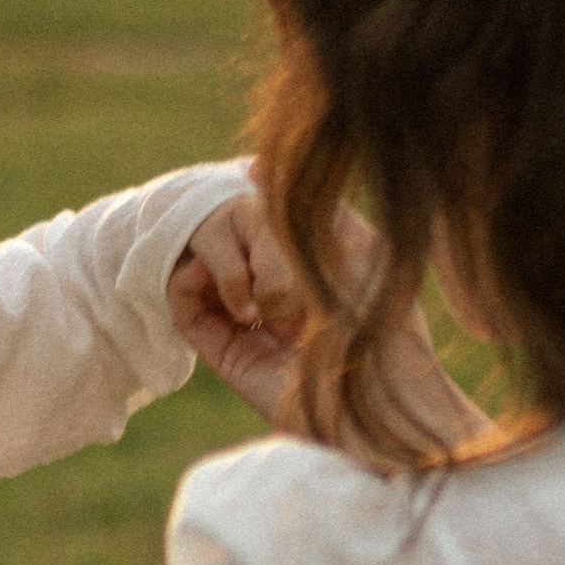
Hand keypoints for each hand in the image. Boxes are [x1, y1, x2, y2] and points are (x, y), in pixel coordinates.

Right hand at [168, 186, 481, 459]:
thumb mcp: (361, 246)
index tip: (268, 193)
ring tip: (260, 296)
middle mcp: (275, 290)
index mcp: (307, 263)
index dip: (260, 201)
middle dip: (255, 241)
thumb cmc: (381, 324)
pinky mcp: (224, 353)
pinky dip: (188, 283)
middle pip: (230, 228)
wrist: (376, 399)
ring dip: (226, 264)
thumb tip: (256, 165)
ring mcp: (246, 321)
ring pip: (201, 259)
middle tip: (289, 280)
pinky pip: (182, 303)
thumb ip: (316, 205)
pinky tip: (231, 298)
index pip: (261, 213)